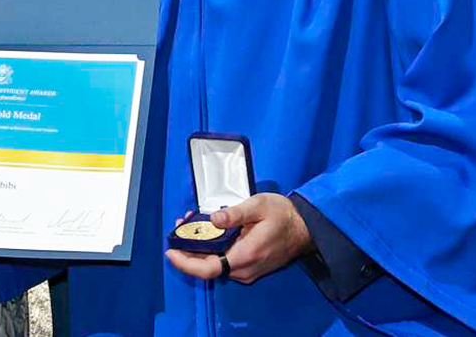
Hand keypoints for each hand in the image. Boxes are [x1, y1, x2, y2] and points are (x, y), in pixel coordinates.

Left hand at [165, 194, 312, 282]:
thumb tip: (213, 220)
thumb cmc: (283, 215)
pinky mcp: (249, 267)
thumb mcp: (259, 205)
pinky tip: (206, 231)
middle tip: (179, 226)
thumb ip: (235, 214)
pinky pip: (224, 262)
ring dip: (199, 247)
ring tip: (190, 223)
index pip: (208, 269)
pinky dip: (211, 249)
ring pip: (215, 264)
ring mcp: (247, 271)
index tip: (170, 251)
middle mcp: (244, 269)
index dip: (185, 263)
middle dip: (188, 249)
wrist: (305, 229)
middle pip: (207, 266)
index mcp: (245, 255)